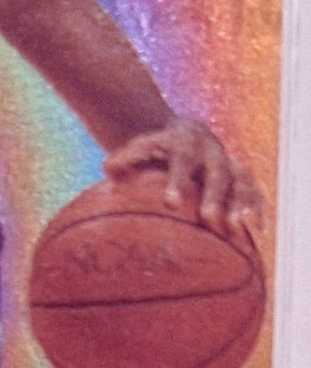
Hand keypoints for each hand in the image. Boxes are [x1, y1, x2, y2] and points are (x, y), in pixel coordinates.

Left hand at [103, 116, 264, 238]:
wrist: (186, 135)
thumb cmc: (156, 150)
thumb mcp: (140, 148)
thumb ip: (126, 158)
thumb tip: (107, 169)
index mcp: (186, 142)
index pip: (182, 160)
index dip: (178, 180)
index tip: (171, 202)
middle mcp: (213, 151)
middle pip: (218, 172)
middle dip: (215, 195)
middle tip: (209, 219)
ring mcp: (230, 163)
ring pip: (241, 182)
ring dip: (241, 204)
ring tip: (237, 228)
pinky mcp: (241, 177)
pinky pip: (254, 192)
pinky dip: (257, 209)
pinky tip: (259, 232)